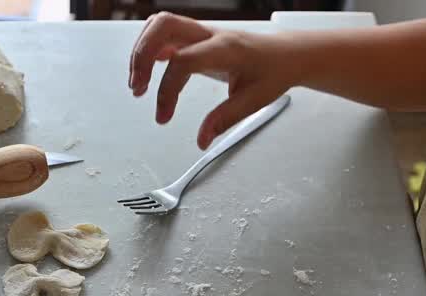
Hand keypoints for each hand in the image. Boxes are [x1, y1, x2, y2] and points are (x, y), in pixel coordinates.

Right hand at [129, 12, 298, 147]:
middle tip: (138, 87)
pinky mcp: (196, 38)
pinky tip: (148, 71)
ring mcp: (201, 33)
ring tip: (139, 83)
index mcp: (224, 48)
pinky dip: (149, 50)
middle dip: (141, 56)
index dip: (167, 89)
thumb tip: (202, 140)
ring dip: (141, 51)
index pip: (183, 60)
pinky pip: (164, 33)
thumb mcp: (254, 101)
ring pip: (158, 25)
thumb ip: (225, 119)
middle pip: (162, 26)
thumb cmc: (274, 71)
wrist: (287, 54)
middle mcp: (209, 34)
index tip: (164, 115)